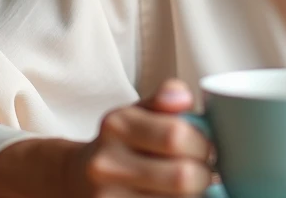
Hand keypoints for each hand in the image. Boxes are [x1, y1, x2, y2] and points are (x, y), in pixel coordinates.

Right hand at [62, 78, 213, 196]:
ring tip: (187, 186)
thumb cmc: (121, 143)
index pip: (176, 136)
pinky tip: (172, 196)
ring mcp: (106, 197)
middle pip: (181, 176)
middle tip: (203, 171)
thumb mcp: (138, 112)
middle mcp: (106, 164)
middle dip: (203, 174)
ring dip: (193, 195)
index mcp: (117, 125)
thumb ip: (164, 99)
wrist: (78, 177)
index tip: (206, 148)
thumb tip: (184, 97)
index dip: (202, 144)